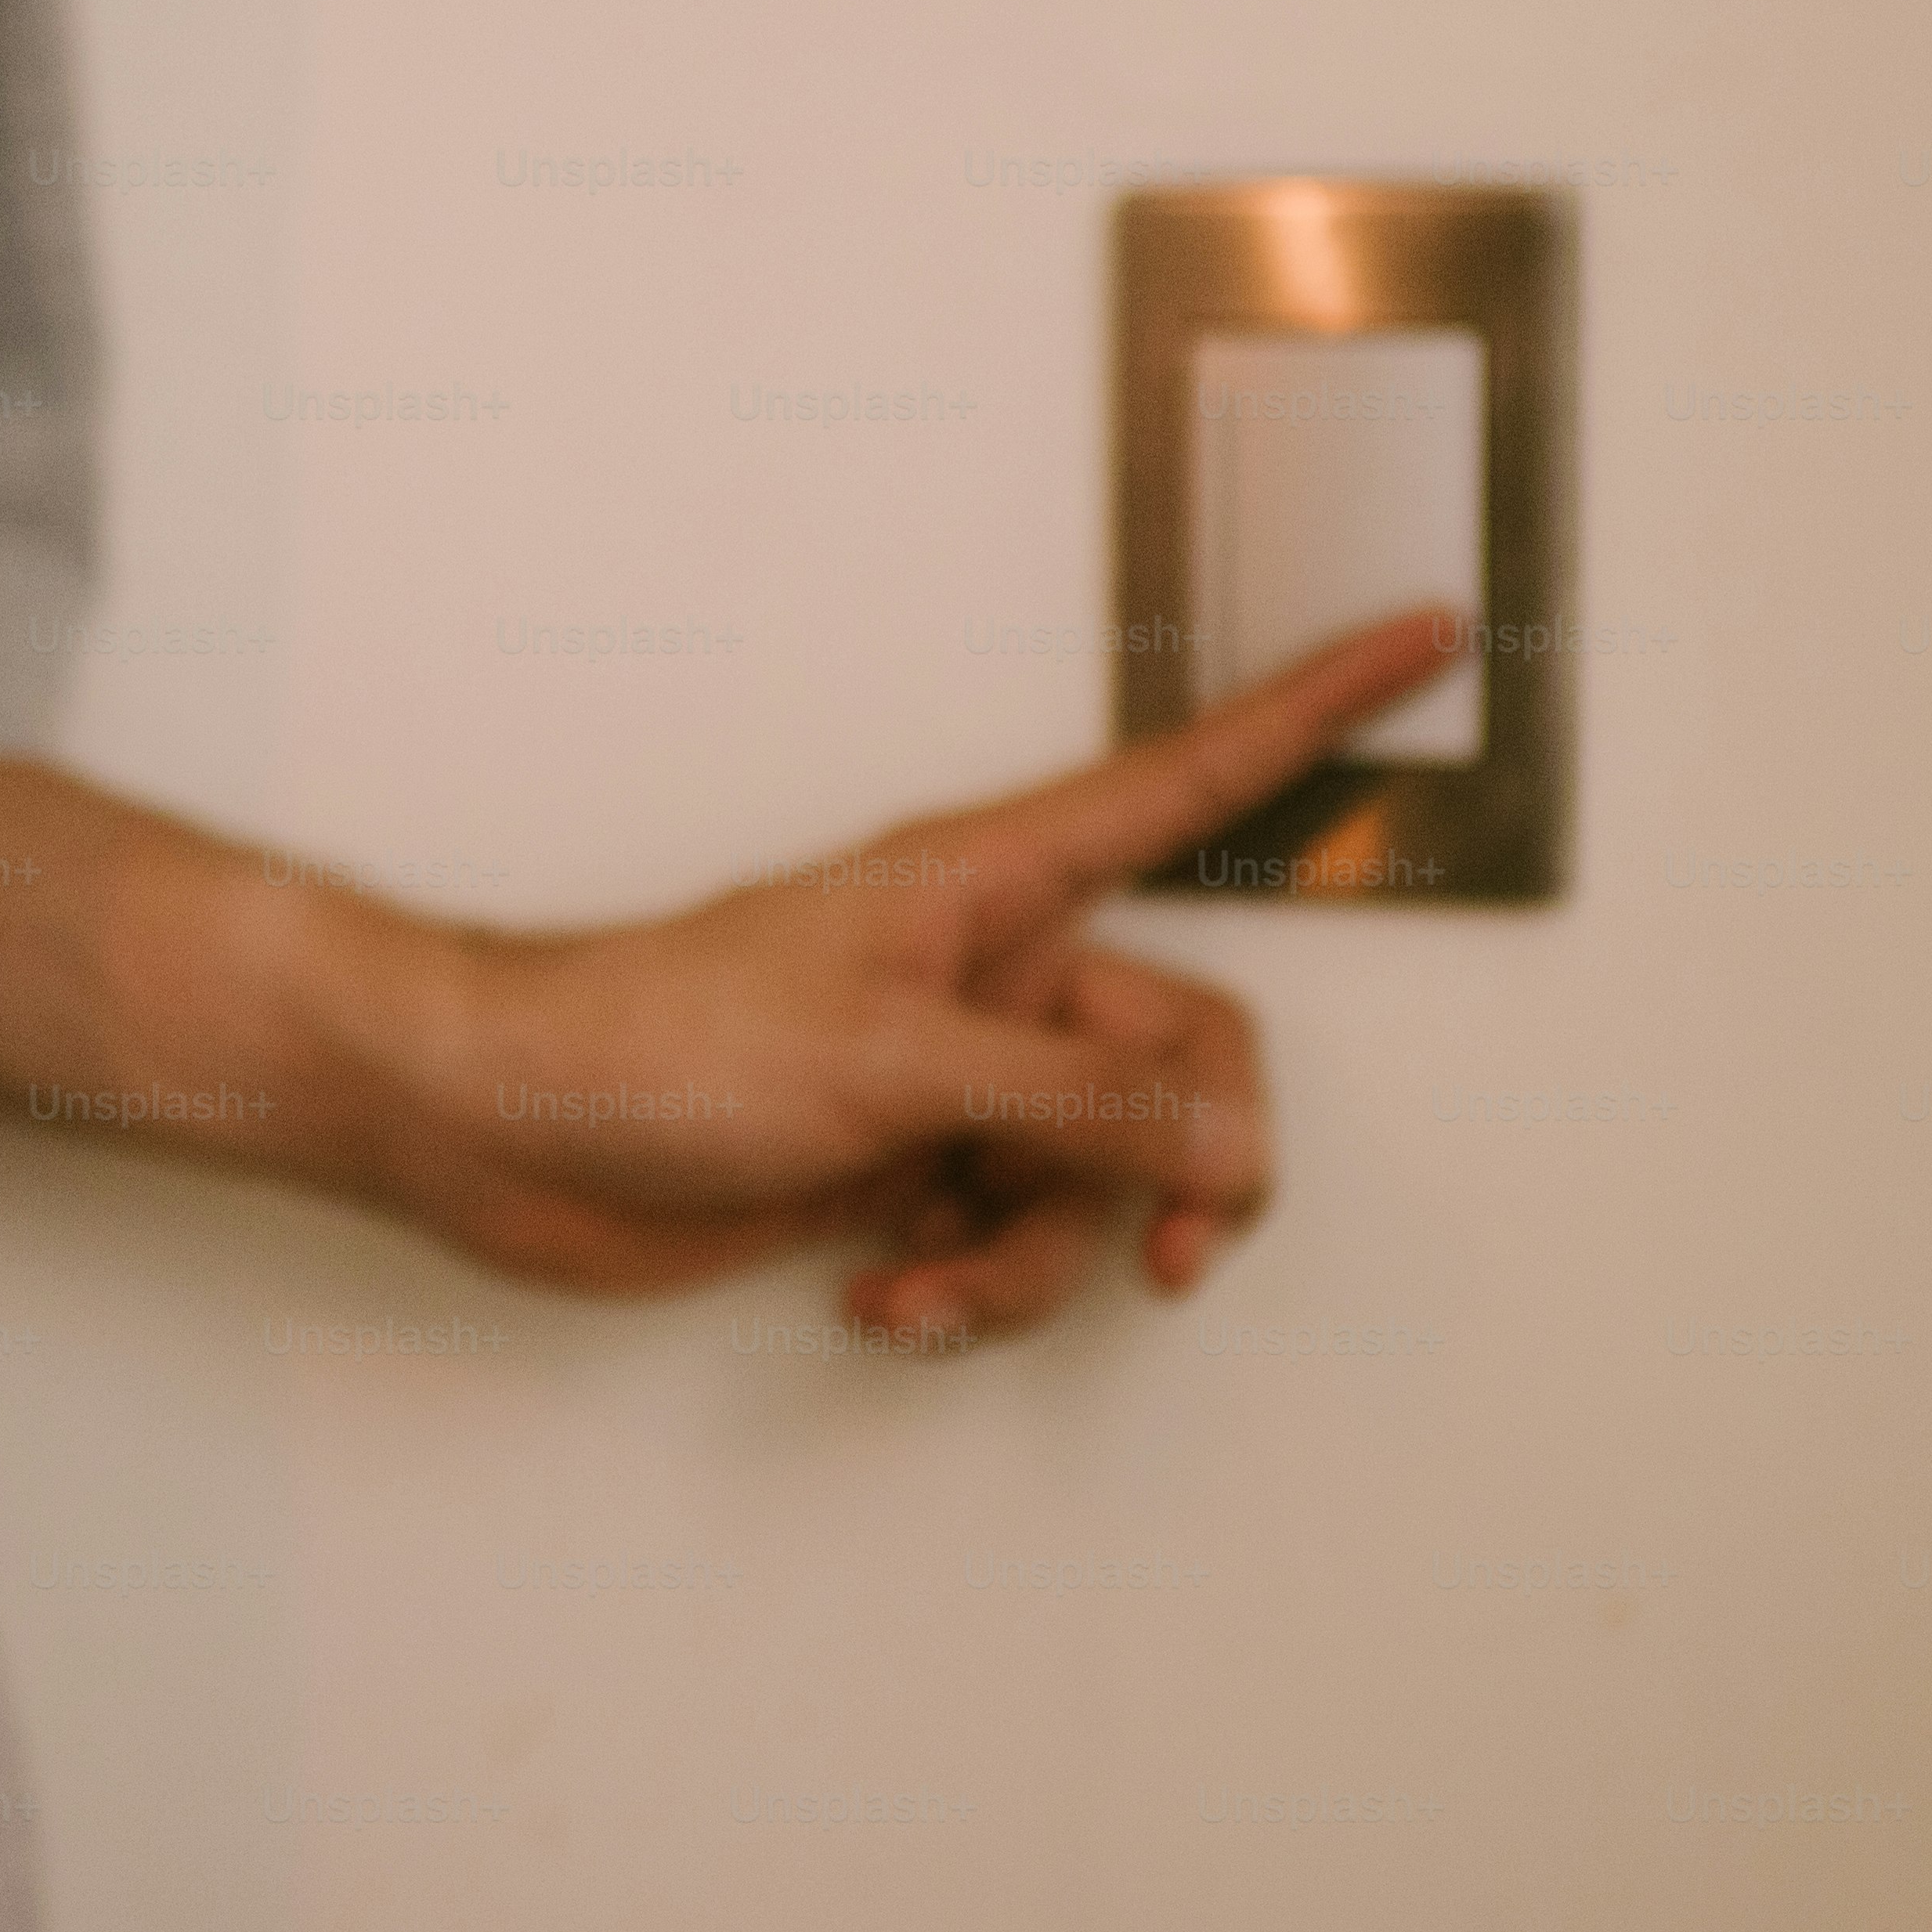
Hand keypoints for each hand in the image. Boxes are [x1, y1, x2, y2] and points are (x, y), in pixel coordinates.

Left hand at [374, 610, 1459, 1342]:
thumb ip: (1086, 1109)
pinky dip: (962, 1284)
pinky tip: (875, 1296)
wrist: (504, 1133)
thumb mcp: (897, 1065)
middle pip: (1190, 1060)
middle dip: (1191, 1172)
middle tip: (1179, 1256)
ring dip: (1032, 1259)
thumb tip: (1232, 1150)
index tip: (1426, 636)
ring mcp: (953, 1077)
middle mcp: (990, 975)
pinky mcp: (904, 1170)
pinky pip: (1011, 1240)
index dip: (1316, 707)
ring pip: (1102, 1180)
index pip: (1191, 779)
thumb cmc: (659, 1044)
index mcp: (991, 886)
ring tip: (925, 1279)